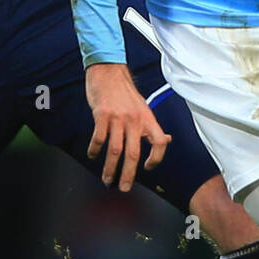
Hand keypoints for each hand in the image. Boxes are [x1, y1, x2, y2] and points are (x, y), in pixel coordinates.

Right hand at [84, 62, 170, 190]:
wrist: (109, 71)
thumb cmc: (125, 92)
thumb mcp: (143, 107)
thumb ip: (152, 126)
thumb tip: (166, 140)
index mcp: (147, 119)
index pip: (159, 142)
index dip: (156, 159)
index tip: (147, 168)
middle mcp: (135, 120)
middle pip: (134, 153)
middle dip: (128, 174)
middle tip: (124, 187)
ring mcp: (118, 118)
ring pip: (115, 150)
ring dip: (110, 168)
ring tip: (107, 179)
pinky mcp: (102, 115)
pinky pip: (99, 138)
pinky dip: (95, 150)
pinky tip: (92, 155)